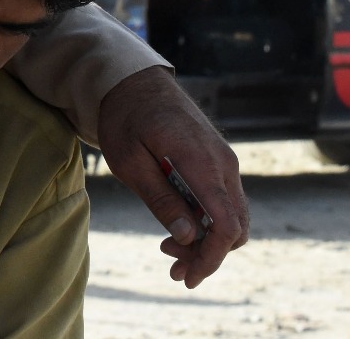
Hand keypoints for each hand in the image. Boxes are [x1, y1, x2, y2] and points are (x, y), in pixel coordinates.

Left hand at [96, 66, 247, 287]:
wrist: (134, 82)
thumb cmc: (125, 119)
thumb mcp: (129, 161)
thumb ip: (160, 198)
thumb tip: (189, 236)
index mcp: (201, 162)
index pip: (224, 224)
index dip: (210, 257)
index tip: (187, 276)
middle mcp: (223, 163)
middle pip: (233, 226)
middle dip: (208, 255)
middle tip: (172, 268)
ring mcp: (224, 161)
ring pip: (232, 216)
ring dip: (208, 240)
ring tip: (170, 249)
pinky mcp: (218, 161)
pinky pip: (224, 200)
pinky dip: (209, 221)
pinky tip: (181, 227)